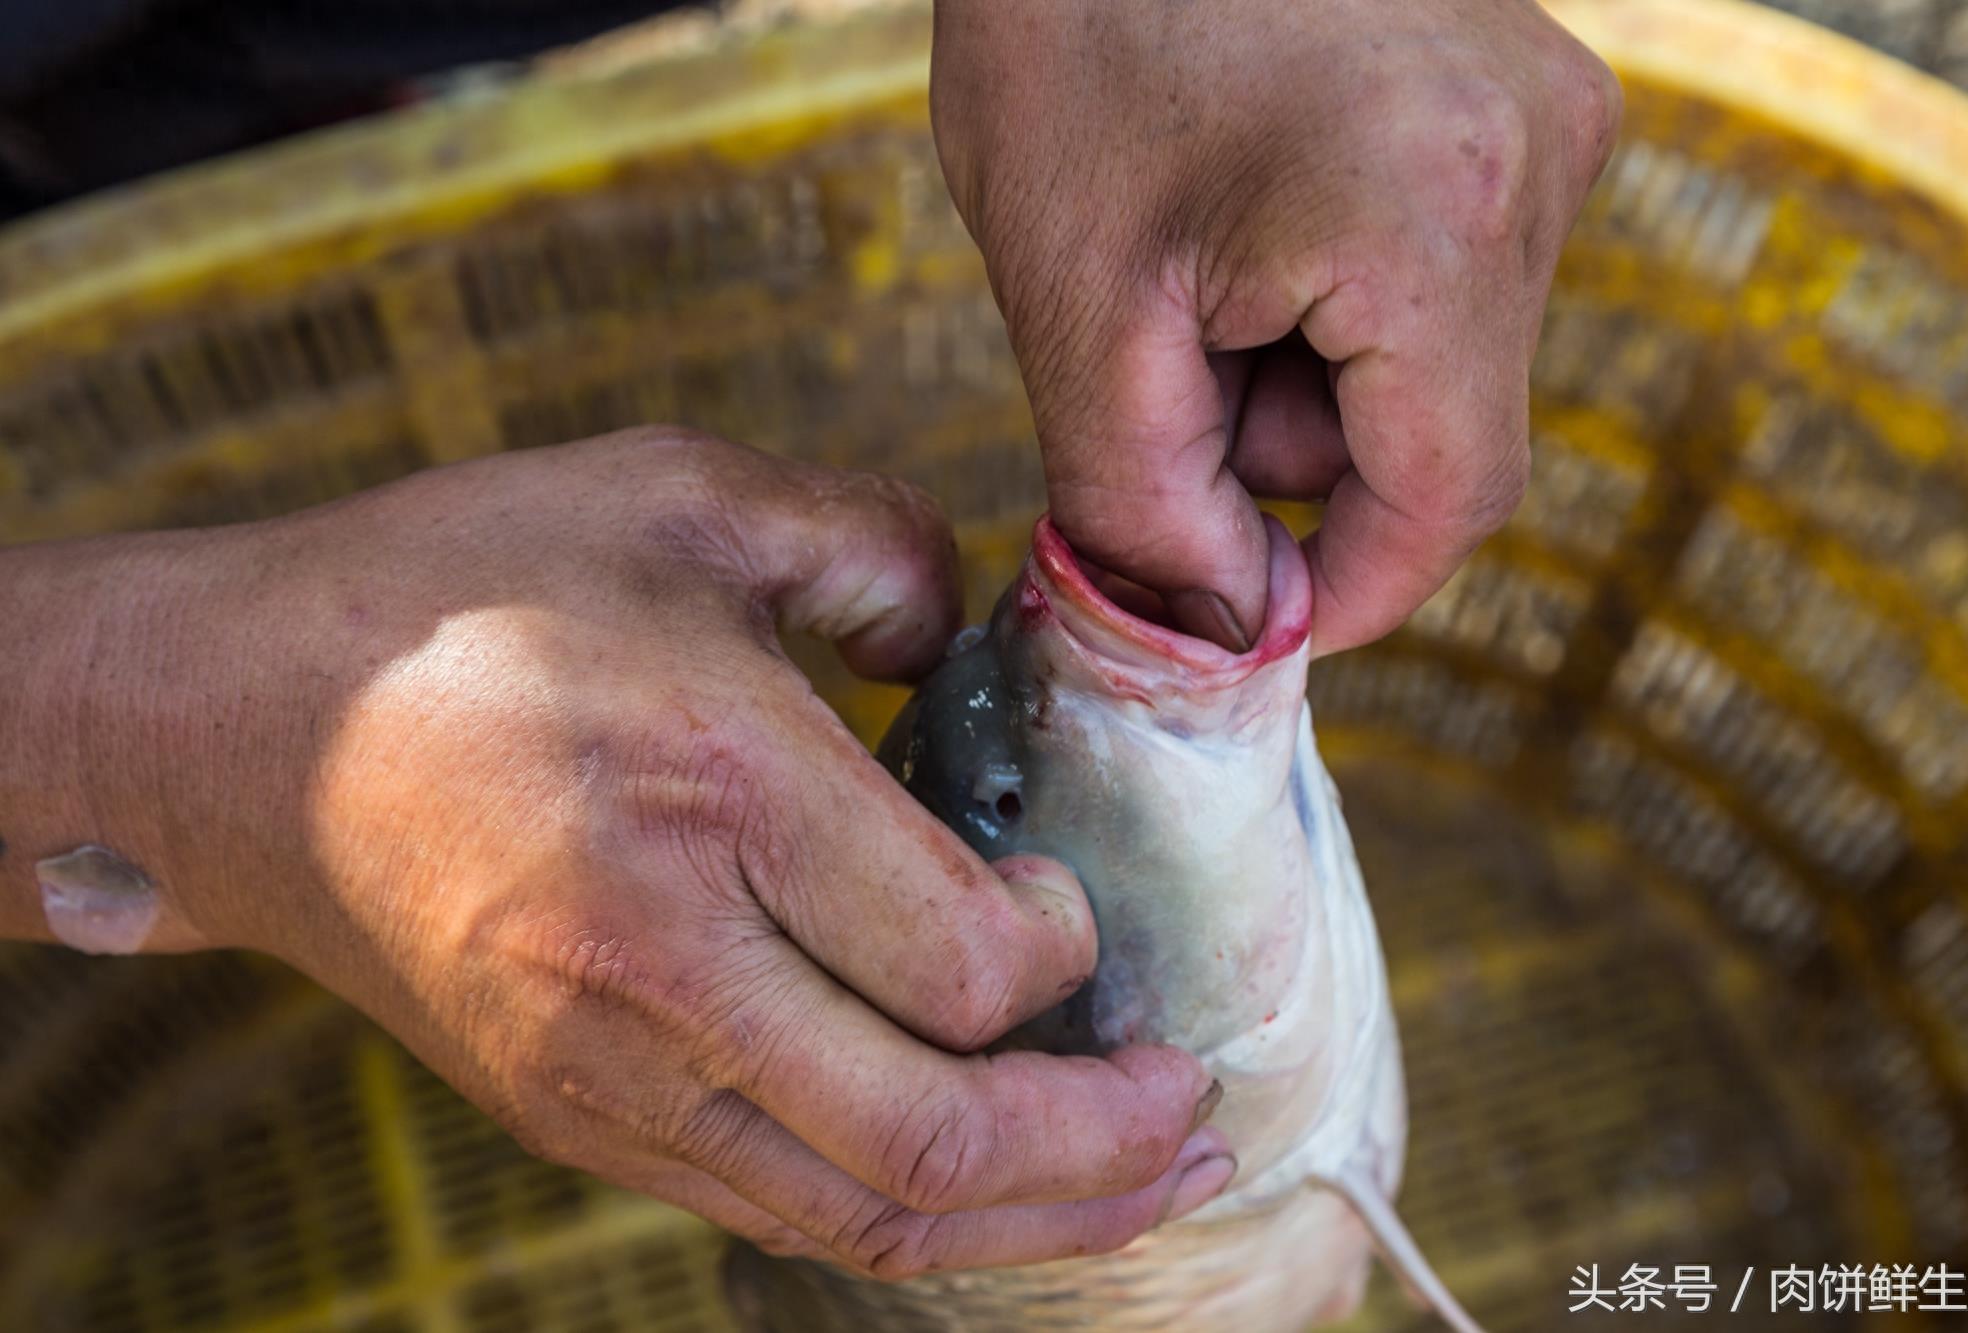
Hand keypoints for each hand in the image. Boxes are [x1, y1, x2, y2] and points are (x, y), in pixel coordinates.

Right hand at [0, 431, 1227, 1274]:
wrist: (235, 726)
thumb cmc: (458, 593)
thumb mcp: (678, 496)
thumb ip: (871, 548)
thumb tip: (969, 637)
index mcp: (708, 790)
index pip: (958, 960)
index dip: (1063, 954)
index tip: (1072, 906)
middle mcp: (655, 966)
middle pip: (932, 1137)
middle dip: (1102, 1147)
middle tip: (1199, 1106)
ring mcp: (601, 1072)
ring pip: (861, 1213)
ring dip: (1033, 1216)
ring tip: (1146, 1184)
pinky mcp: (572, 1118)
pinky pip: (775, 1209)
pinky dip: (908, 1213)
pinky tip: (981, 1182)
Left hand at [931, 0, 1620, 651]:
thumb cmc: (1075, 22)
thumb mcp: (1075, 300)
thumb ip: (1148, 503)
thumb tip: (1234, 622)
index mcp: (1442, 225)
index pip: (1449, 504)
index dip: (1350, 591)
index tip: (1250, 614)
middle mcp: (1542, 165)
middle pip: (1441, 435)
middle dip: (1293, 455)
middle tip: (1167, 372)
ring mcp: (1549, 114)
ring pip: (1442, 361)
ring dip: (1309, 373)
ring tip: (1198, 266)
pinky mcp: (1525, 89)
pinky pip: (1450, 272)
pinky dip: (1339, 296)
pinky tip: (1251, 213)